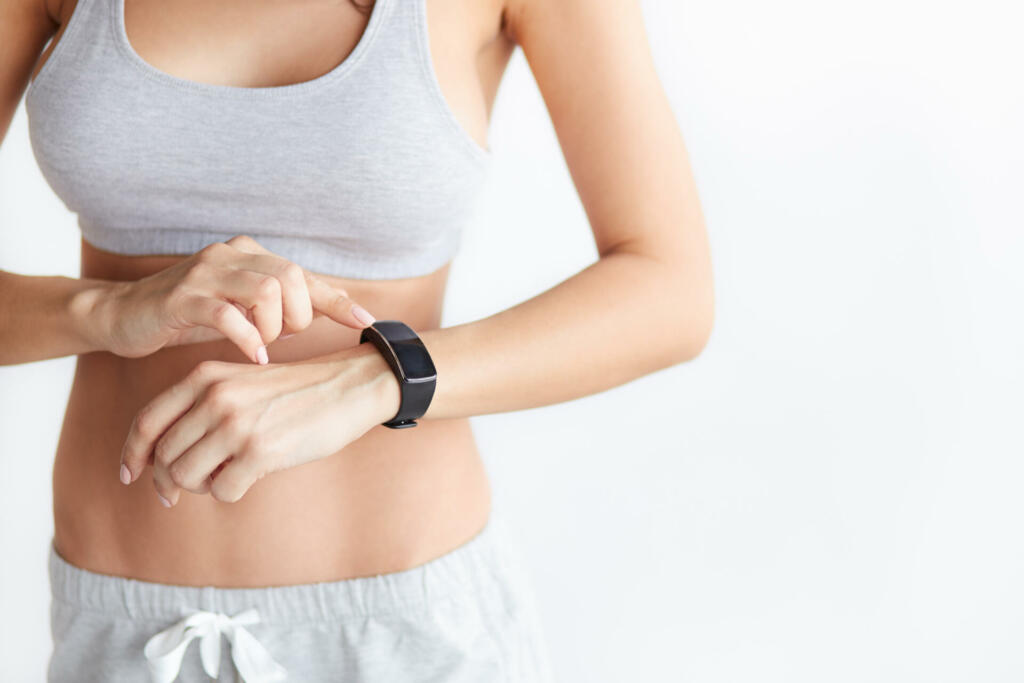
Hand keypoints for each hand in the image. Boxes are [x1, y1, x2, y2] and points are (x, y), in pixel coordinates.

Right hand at [92, 235, 376, 363]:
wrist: (124, 316)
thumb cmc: (191, 316)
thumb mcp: (242, 310)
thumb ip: (280, 309)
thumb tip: (327, 315)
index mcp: (251, 255)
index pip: (305, 276)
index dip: (338, 301)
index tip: (369, 324)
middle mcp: (232, 254)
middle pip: (290, 278)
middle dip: (299, 315)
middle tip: (285, 339)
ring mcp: (205, 272)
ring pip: (265, 290)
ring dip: (274, 326)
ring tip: (264, 344)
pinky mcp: (182, 297)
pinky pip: (227, 315)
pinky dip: (248, 339)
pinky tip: (254, 357)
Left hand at [118, 344, 400, 505]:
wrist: (348, 387)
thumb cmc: (296, 392)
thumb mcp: (242, 383)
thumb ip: (203, 407)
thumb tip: (165, 464)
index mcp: (206, 377)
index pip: (148, 421)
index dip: (133, 454)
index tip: (130, 475)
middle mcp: (215, 398)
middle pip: (165, 456)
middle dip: (172, 479)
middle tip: (188, 488)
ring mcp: (237, 425)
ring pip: (187, 476)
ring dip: (202, 486)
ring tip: (226, 476)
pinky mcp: (261, 451)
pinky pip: (223, 491)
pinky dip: (232, 492)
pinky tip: (251, 477)